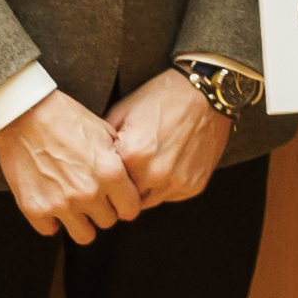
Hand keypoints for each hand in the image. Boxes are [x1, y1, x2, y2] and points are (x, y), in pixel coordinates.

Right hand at [0, 91, 144, 241]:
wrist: (23, 114)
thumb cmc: (64, 117)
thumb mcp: (103, 131)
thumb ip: (118, 160)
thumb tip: (128, 178)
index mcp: (110, 173)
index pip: (130, 210)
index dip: (124, 204)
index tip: (116, 199)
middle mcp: (88, 193)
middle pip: (107, 222)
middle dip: (102, 210)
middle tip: (91, 196)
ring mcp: (61, 204)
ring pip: (84, 235)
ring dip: (80, 222)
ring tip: (73, 205)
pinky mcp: (36, 209)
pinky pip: (50, 229)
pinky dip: (50, 219)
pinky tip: (50, 201)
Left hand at [106, 70, 230, 209]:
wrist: (204, 95)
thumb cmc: (161, 98)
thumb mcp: (123, 111)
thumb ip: (105, 141)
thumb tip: (93, 162)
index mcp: (133, 156)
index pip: (110, 185)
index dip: (108, 180)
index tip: (109, 174)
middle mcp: (156, 175)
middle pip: (128, 200)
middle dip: (126, 189)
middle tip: (128, 171)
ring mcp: (177, 183)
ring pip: (150, 202)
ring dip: (146, 190)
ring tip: (149, 167)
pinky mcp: (193, 186)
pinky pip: (171, 196)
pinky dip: (167, 186)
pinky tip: (169, 164)